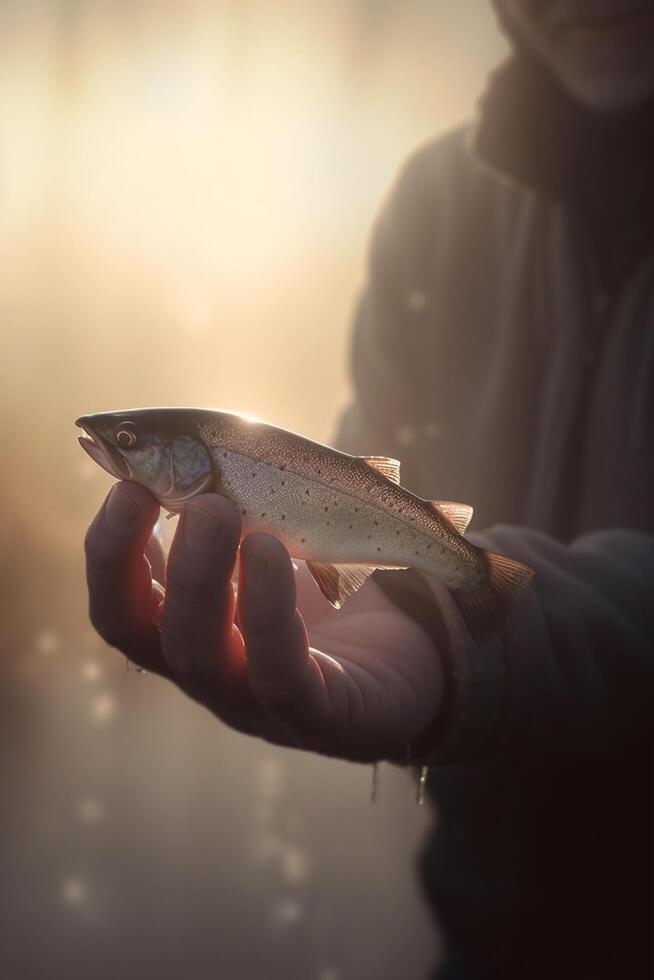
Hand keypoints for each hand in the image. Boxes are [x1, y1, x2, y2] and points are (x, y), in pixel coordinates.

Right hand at [84, 481, 443, 761]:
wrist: (411, 650)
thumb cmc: (332, 588)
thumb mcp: (273, 536)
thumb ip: (229, 505)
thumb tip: (186, 442)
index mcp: (188, 630)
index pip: (123, 603)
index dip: (110, 549)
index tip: (125, 484)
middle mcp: (211, 671)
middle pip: (147, 633)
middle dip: (141, 559)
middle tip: (173, 493)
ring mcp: (259, 703)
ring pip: (204, 658)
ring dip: (201, 578)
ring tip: (217, 510)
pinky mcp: (323, 718)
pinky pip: (284, 675)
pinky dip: (269, 612)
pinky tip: (270, 552)